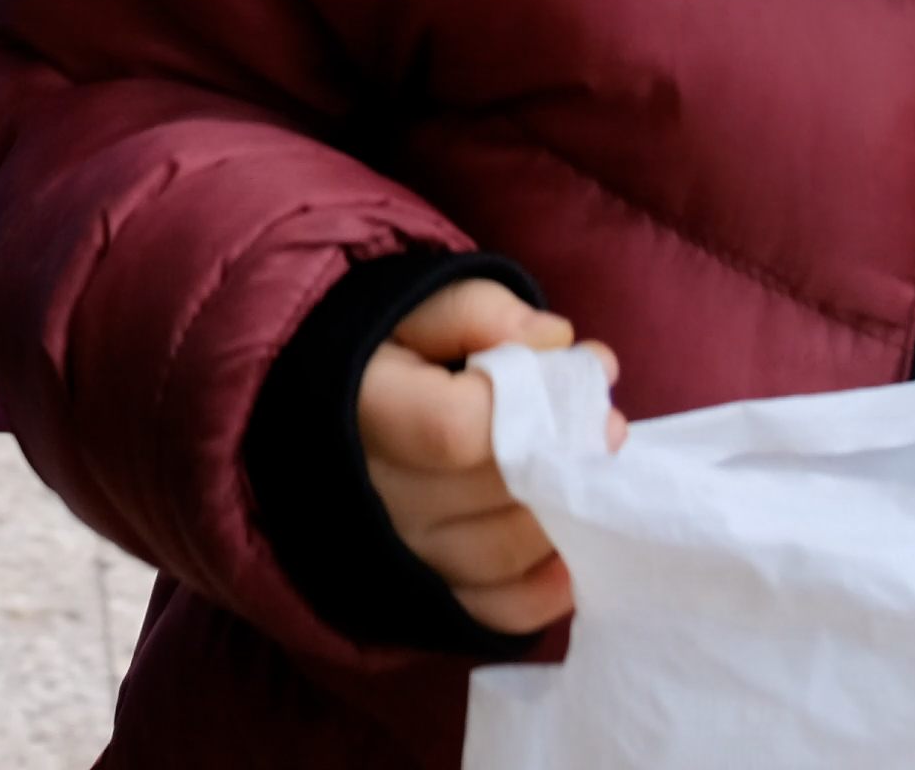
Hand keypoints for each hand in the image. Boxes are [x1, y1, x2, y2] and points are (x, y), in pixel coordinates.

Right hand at [355, 278, 625, 634]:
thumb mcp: (412, 304)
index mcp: (359, 409)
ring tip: (580, 470)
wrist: (312, 410)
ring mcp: (393, 553)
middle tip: (603, 424)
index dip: (533, 412)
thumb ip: (479, 312)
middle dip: (565, 456)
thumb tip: (555, 341)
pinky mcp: (419, 594)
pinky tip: (569, 547)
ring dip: (562, 514)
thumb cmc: (376, 350)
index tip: (588, 382)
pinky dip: (546, 587)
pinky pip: (496, 610)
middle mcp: (368, 494)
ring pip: (501, 553)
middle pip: (493, 492)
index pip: (453, 430)